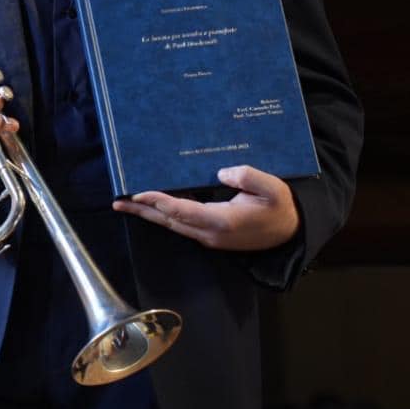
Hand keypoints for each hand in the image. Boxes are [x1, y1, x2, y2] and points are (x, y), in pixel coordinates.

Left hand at [112, 165, 299, 249]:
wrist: (291, 232)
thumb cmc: (281, 207)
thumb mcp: (273, 188)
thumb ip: (249, 177)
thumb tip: (223, 171)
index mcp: (222, 221)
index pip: (182, 211)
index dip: (158, 201)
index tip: (138, 191)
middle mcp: (210, 232)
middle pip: (169, 221)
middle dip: (143, 210)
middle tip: (118, 200)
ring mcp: (209, 236)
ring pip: (172, 224)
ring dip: (150, 213)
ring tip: (127, 202)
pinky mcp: (211, 234)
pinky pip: (182, 224)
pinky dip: (164, 214)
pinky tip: (154, 205)